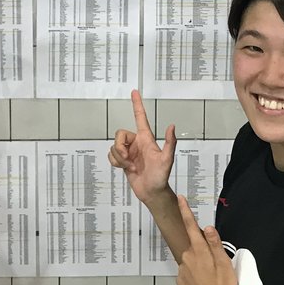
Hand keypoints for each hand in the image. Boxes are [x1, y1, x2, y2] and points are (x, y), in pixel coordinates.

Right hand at [108, 90, 176, 204]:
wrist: (152, 192)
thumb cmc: (161, 177)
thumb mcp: (167, 160)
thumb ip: (169, 143)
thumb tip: (172, 126)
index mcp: (146, 139)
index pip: (140, 118)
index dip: (137, 104)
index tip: (134, 92)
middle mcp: (137, 143)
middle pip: (120, 134)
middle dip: (120, 148)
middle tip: (128, 159)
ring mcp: (129, 151)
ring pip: (114, 146)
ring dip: (119, 158)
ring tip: (130, 166)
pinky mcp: (123, 160)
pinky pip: (111, 155)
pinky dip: (115, 162)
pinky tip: (125, 168)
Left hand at [174, 195, 239, 284]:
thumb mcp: (225, 264)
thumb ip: (215, 244)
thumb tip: (207, 227)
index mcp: (199, 251)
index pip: (191, 226)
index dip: (185, 211)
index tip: (180, 198)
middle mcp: (187, 258)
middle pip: (194, 246)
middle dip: (203, 250)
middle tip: (216, 265)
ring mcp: (182, 270)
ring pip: (192, 260)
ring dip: (200, 264)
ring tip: (212, 278)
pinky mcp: (180, 281)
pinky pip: (188, 272)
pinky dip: (195, 274)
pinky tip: (204, 284)